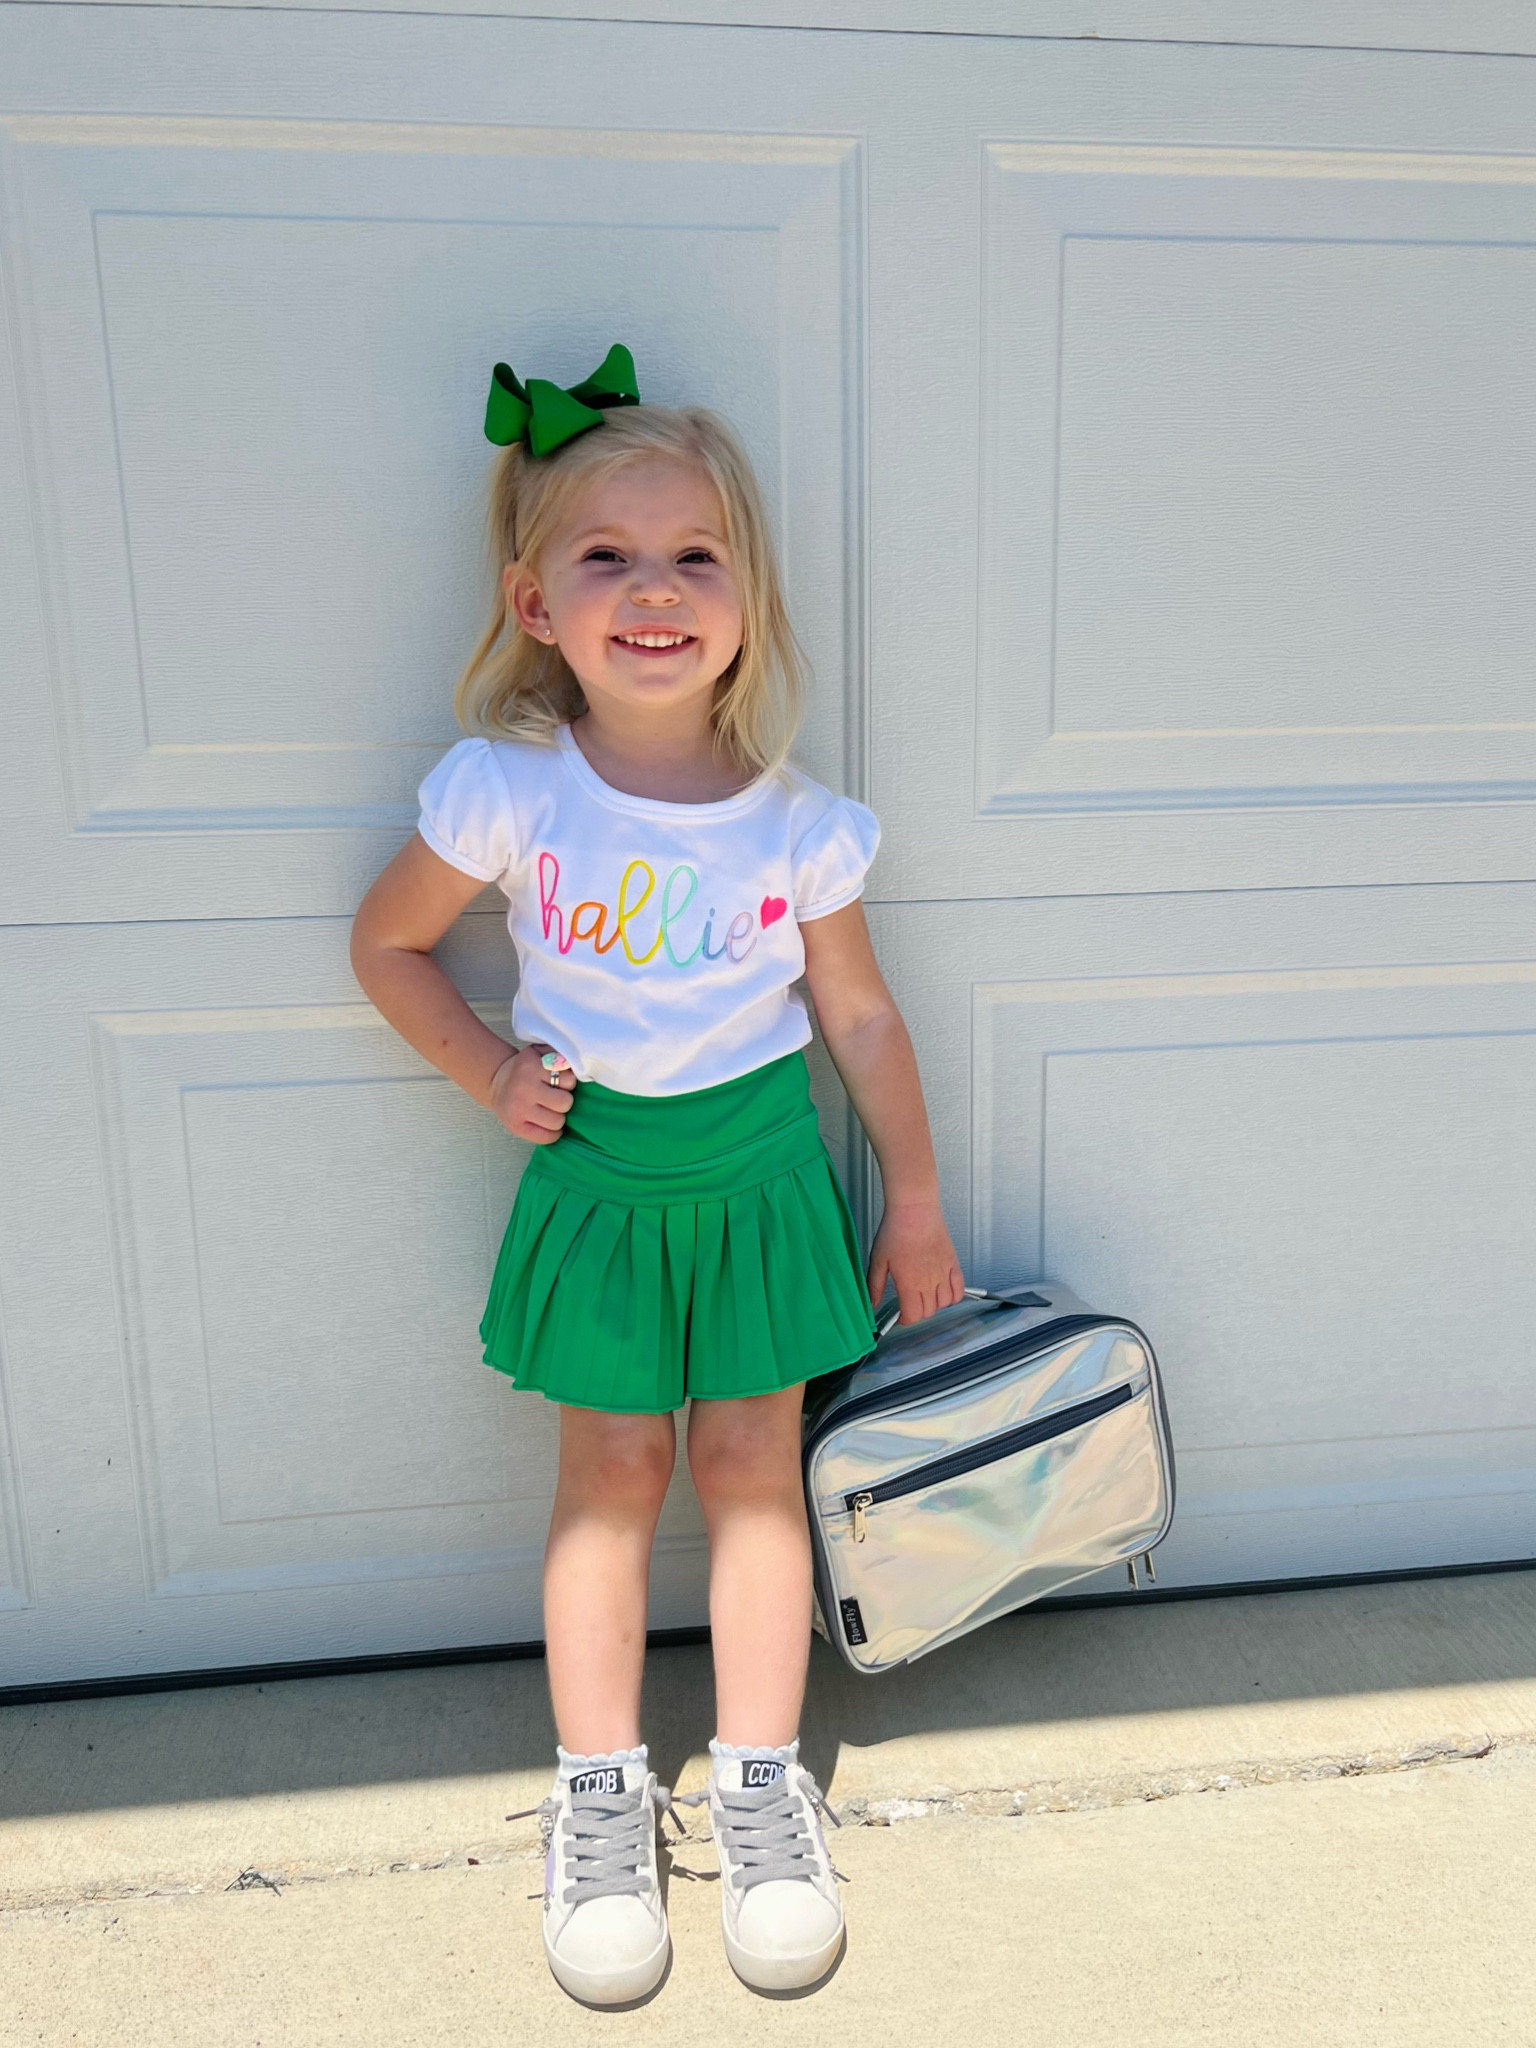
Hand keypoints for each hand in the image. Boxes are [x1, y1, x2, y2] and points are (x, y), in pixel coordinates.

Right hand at [487, 1042, 574, 1144]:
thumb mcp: (539, 1053)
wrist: (496, 1082)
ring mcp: (519, 1109)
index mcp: (532, 1066)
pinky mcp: (515, 1127)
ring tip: (550, 1110)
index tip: (560, 1082)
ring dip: (558, 1117)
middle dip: (564, 1101)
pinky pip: (546, 1138)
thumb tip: (578, 1067)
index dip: (568, 1083)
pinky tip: (547, 1124)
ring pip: (557, 1122)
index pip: (569, 1080)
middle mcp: (525, 1088)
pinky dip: (552, 1134)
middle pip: (565, 1103)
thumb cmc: (525, 1069)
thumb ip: (558, 1054)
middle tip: (556, 1098)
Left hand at [867, 1197, 963, 1326]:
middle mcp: (930, 1282)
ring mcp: (944, 1273)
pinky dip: (954, 1296)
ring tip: (925, 1297)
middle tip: (910, 1304)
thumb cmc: (896, 1230)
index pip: (914, 1315)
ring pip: (945, 1303)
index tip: (901, 1316)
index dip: (906, 1320)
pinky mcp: (953, 1263)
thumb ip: (874, 1286)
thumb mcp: (878, 1260)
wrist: (914, 1210)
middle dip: (918, 1312)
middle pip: (929, 1311)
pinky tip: (944, 1292)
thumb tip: (871, 1305)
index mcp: (910, 1283)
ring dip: (935, 1305)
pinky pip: (959, 1289)